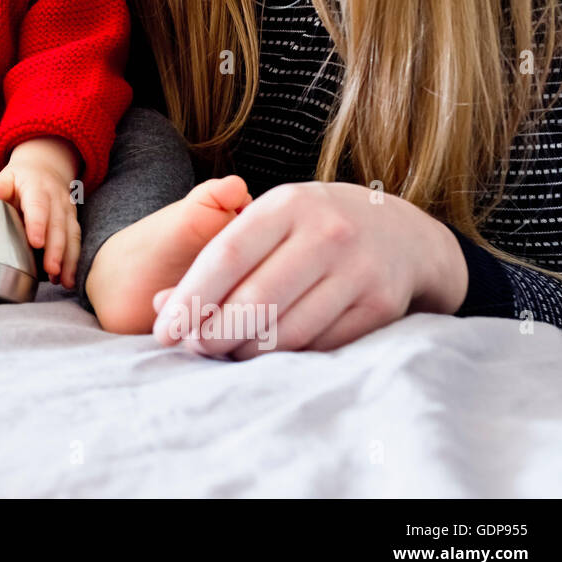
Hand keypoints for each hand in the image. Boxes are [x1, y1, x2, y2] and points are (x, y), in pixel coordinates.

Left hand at [0, 137, 80, 286]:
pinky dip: (73, 261)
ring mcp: (67, 210)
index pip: (38, 206)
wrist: (46, 168)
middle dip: (56, 249)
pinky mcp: (73, 221)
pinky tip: (67, 279)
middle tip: (51, 270)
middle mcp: (56, 199)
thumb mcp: (8, 177)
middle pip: (58, 225)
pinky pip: (76, 241)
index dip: (38, 224)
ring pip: (71, 235)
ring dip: (69, 259)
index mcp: (37, 187)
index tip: (36, 242)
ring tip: (64, 281)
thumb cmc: (22, 179)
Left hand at [151, 181, 469, 359]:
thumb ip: (216, 258)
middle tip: (193, 347)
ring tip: (224, 351)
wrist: (402, 234)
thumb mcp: (269, 222)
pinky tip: (266, 353)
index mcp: (289, 204)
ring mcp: (359, 270)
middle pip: (255, 300)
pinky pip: (319, 345)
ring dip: (246, 350)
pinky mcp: (380, 306)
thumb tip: (159, 306)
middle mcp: (328, 233)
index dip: (189, 297)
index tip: (163, 328)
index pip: (227, 255)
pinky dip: (285, 356)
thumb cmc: (313, 228)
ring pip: (286, 330)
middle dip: (213, 333)